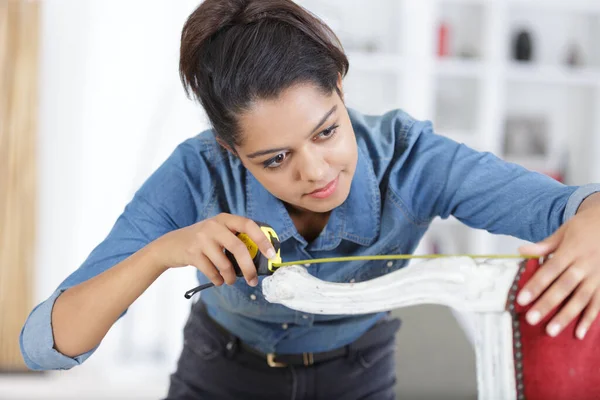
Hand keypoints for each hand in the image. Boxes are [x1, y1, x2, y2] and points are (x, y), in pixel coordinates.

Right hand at [154, 213, 276, 286]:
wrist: (170, 246)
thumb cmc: (201, 241)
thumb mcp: (217, 232)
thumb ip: (235, 238)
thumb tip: (261, 256)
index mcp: (224, 219)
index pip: (248, 225)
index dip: (262, 239)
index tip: (271, 254)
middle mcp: (213, 226)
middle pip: (238, 248)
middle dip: (249, 268)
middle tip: (253, 280)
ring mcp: (202, 239)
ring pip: (225, 264)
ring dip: (230, 277)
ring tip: (230, 280)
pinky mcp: (192, 253)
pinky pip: (212, 272)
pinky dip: (217, 280)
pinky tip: (217, 280)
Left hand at [518, 206, 599, 339]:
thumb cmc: (586, 228)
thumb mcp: (564, 231)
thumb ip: (544, 245)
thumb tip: (521, 251)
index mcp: (571, 251)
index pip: (550, 270)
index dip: (536, 285)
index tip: (521, 299)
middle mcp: (585, 265)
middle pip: (564, 287)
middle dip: (547, 304)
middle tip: (531, 319)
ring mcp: (598, 276)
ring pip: (581, 299)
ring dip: (566, 316)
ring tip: (550, 331)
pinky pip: (598, 304)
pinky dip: (589, 319)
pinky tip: (578, 334)